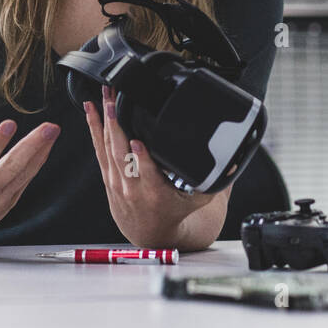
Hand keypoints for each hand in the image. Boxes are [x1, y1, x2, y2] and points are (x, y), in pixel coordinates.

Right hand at [0, 118, 60, 249]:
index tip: (10, 124)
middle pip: (12, 167)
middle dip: (32, 146)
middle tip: (48, 128)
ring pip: (24, 173)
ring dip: (40, 151)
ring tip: (52, 131)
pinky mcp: (9, 202)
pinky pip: (26, 179)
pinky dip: (38, 162)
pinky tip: (46, 146)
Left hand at [84, 84, 215, 246]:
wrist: (151, 233)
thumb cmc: (175, 210)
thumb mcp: (198, 199)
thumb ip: (215, 181)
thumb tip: (236, 161)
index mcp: (156, 193)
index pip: (147, 172)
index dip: (141, 157)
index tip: (137, 140)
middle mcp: (133, 187)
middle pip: (121, 153)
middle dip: (117, 124)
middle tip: (115, 99)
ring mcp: (117, 180)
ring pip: (107, 147)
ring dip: (105, 119)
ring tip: (105, 94)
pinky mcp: (109, 175)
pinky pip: (99, 148)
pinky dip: (94, 127)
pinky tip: (91, 108)